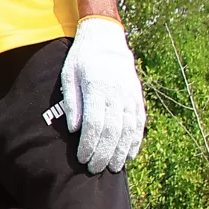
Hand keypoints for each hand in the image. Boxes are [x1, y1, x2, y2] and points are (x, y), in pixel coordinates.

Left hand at [60, 16, 146, 174]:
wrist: (106, 38)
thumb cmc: (81, 58)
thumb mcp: (68, 75)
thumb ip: (71, 102)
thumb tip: (73, 130)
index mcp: (97, 88)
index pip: (94, 124)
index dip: (89, 144)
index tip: (82, 159)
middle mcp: (117, 93)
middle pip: (113, 131)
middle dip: (103, 153)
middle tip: (94, 169)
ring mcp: (130, 95)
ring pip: (128, 129)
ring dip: (121, 151)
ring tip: (113, 168)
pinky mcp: (137, 97)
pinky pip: (139, 123)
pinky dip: (135, 141)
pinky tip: (130, 155)